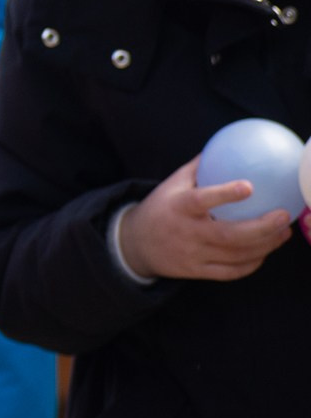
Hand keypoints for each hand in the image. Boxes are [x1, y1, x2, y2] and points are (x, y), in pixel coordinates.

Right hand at [118, 156, 293, 280]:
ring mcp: (192, 254)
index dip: (225, 194)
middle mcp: (186, 232)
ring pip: (236, 255)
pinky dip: (251, 263)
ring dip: (265, 245)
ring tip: (282, 233)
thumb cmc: (160, 207)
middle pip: (229, 235)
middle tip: (282, 215)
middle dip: (261, 227)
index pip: (202, 200)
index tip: (249, 186)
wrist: (134, 244)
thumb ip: (198, 168)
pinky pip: (231, 272)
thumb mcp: (171, 184)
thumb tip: (227, 145)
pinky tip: (264, 252)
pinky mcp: (197, 271)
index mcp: (178, 207)